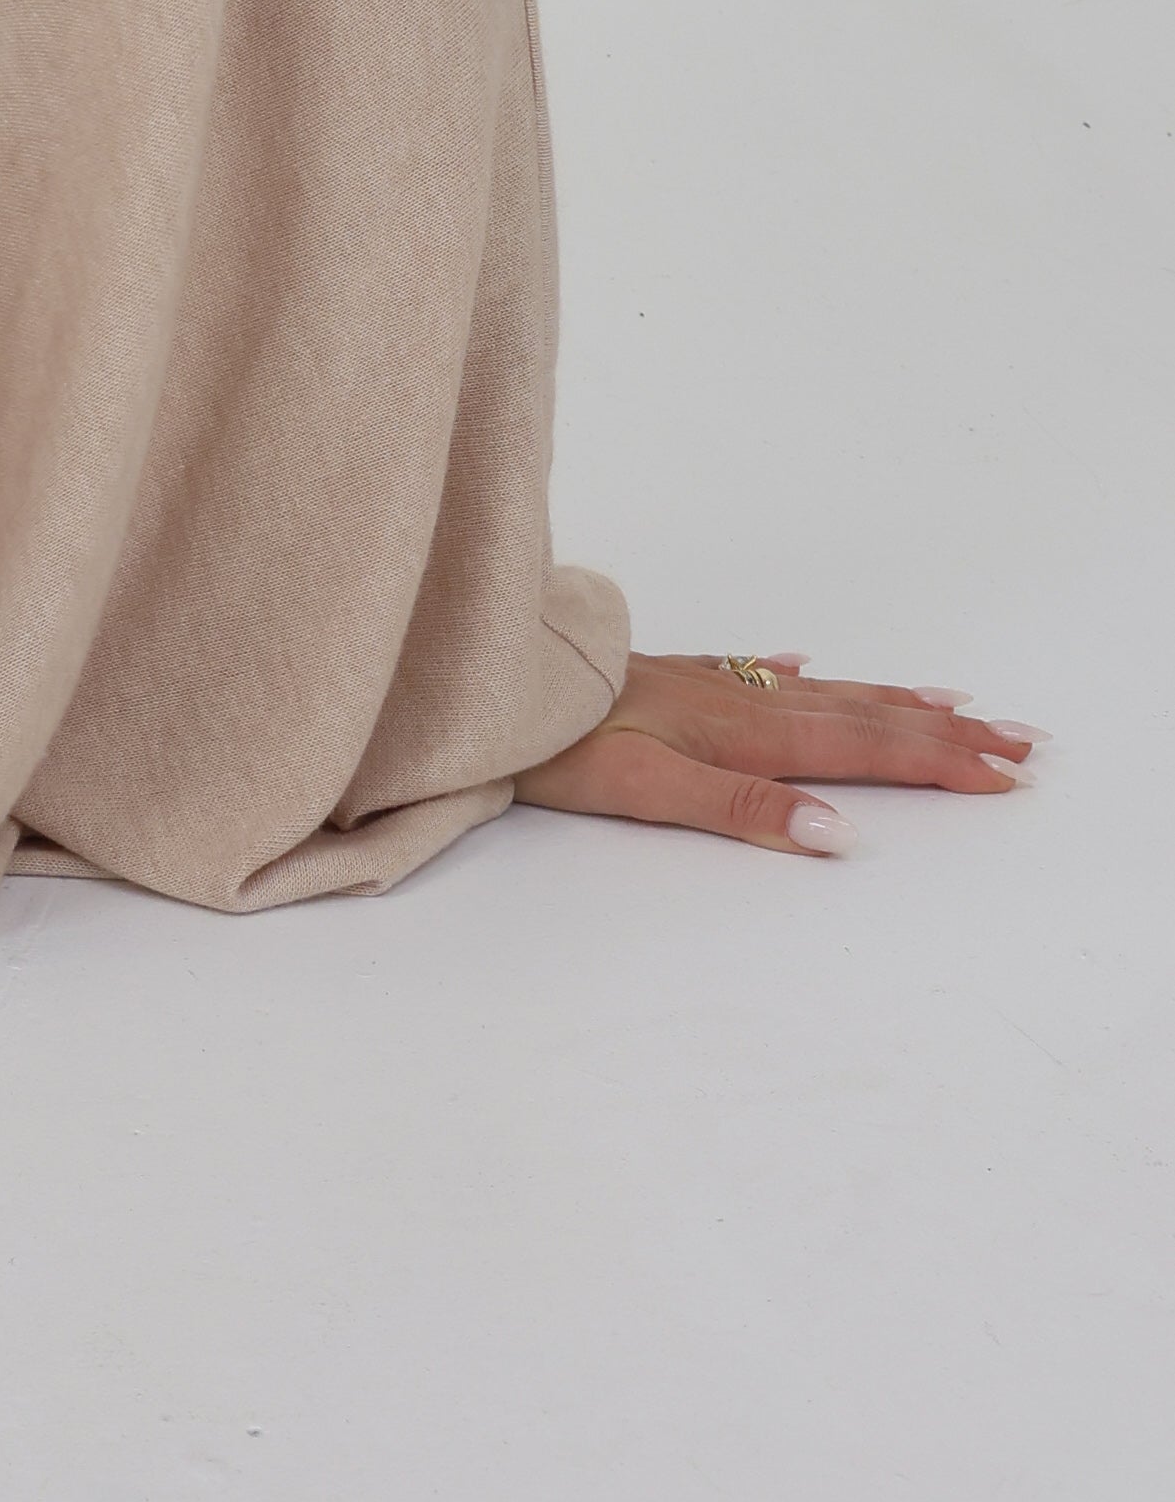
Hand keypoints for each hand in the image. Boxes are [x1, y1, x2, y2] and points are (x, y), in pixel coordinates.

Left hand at [517, 651, 1038, 855]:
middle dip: (945, 732)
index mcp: (741, 733)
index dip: (939, 763)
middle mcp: (736, 699)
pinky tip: (805, 665)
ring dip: (892, 700)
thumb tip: (840, 835)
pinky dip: (798, 675)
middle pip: (862, 715)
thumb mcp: (642, 787)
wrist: (480, 669)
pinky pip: (755, 673)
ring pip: (820, 692)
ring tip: (952, 700)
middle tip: (1022, 739)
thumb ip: (741, 811)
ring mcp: (704, 683)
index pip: (863, 749)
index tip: (1009, 773)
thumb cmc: (549, 739)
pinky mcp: (668, 676)